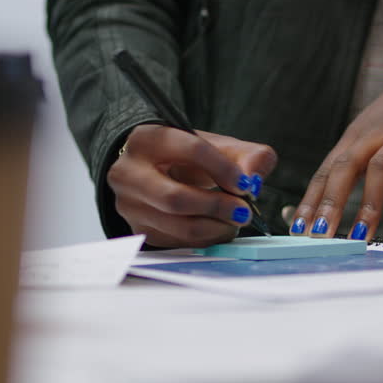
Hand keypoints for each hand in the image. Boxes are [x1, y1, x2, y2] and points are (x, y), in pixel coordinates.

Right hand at [108, 124, 277, 247]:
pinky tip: (216, 226)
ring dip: (217, 228)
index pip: (191, 150)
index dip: (224, 169)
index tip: (245, 184)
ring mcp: (130, 206)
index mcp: (148, 139)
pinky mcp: (139, 230)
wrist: (152, 170)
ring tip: (234, 220)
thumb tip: (254, 180)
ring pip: (180, 227)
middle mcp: (129, 173)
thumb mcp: (216, 146)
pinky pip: (180, 242)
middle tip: (243, 211)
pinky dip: (207, 238)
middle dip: (218, 207)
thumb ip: (247, 154)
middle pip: (177, 199)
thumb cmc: (187, 156)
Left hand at [291, 27, 382, 241]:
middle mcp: (377, 134)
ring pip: (381, 169)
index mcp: (357, 135)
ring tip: (359, 236)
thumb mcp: (373, 128)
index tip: (296, 229)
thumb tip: (327, 201)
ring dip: (368, 205)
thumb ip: (354, 160)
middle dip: (329, 203)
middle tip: (317, 235)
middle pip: (345, 167)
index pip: (326, 170)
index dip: (310, 201)